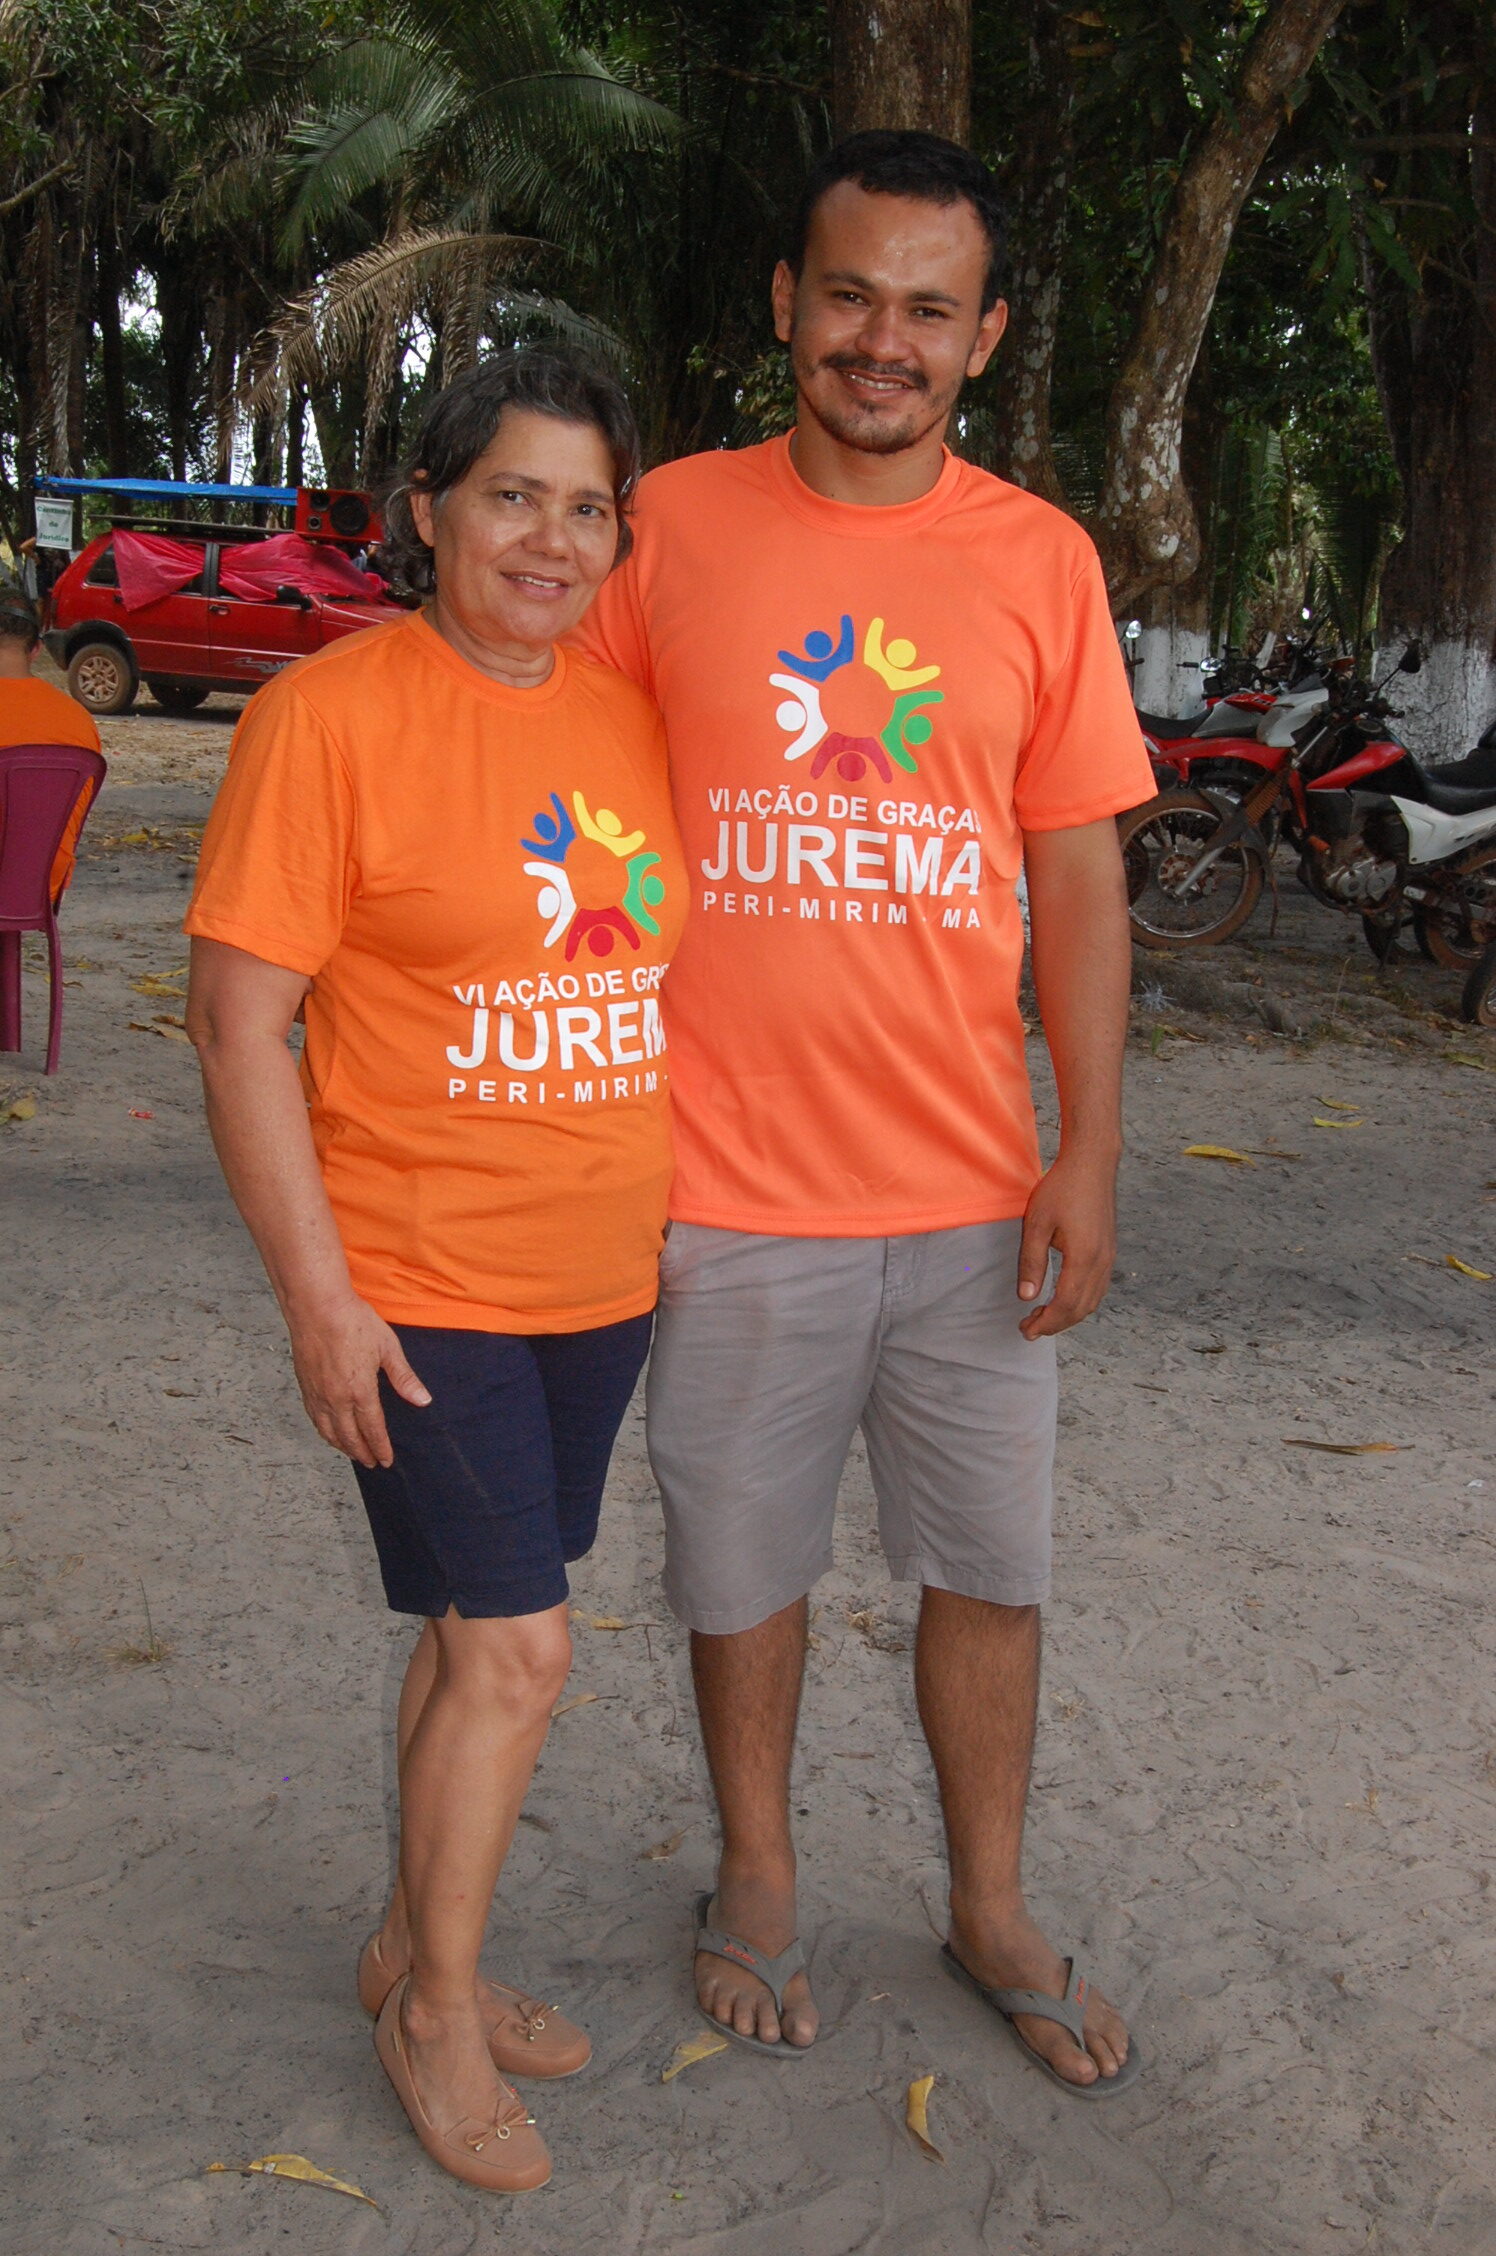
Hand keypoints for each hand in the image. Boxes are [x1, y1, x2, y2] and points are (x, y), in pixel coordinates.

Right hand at [287, 1294, 430, 1467]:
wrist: (317, 1306)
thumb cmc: (353, 1322)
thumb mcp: (388, 1347)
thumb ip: (404, 1377)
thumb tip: (423, 1399)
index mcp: (360, 1391)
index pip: (372, 1429)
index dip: (380, 1447)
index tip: (386, 1460)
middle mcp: (336, 1398)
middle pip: (349, 1437)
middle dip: (362, 1453)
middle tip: (372, 1463)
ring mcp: (317, 1394)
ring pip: (329, 1431)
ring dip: (342, 1446)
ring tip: (353, 1453)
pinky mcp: (304, 1386)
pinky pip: (314, 1418)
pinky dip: (324, 1432)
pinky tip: (329, 1432)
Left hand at [1016, 1150, 1118, 1340]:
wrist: (1092, 1163)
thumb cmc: (1062, 1188)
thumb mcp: (1036, 1224)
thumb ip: (1031, 1262)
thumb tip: (1027, 1297)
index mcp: (1084, 1258)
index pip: (1066, 1305)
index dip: (1046, 1323)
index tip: (1025, 1330)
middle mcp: (1102, 1262)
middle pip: (1081, 1309)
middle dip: (1055, 1324)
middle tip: (1029, 1328)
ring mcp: (1109, 1257)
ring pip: (1092, 1300)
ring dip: (1068, 1314)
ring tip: (1042, 1316)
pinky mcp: (1109, 1250)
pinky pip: (1098, 1287)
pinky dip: (1080, 1301)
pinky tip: (1063, 1298)